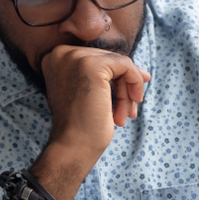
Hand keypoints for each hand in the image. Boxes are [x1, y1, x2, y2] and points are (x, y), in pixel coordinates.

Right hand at [41, 44, 149, 167]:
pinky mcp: (91, 65)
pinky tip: (130, 107)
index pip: (96, 58)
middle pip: (108, 59)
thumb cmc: (81, 125)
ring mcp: (75, 57)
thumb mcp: (88, 93)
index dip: (115, 76)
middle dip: (123, 85)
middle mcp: (61, 53)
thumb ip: (106, 77)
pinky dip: (134, 83)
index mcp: (55, 58)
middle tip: (129, 110)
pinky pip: (126, 66)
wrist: (73, 146)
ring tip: (126, 114)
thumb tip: (143, 73)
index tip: (130, 94)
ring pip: (118, 63)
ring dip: (127, 90)